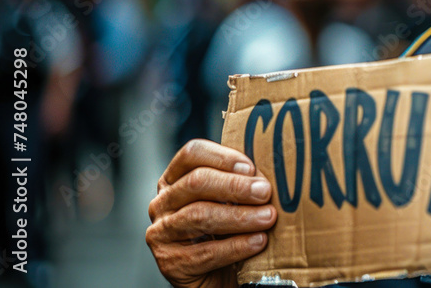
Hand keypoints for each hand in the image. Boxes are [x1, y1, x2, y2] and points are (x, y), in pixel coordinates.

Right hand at [146, 139, 276, 287]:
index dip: (222, 157)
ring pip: (200, 216)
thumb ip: (239, 183)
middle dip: (235, 186)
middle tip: (265, 192)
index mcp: (175, 179)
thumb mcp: (229, 201)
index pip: (192, 154)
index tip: (251, 167)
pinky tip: (258, 242)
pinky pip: (205, 252)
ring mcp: (162, 232)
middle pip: (196, 182)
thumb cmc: (226, 230)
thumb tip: (266, 172)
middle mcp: (162, 202)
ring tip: (268, 218)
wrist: (217, 276)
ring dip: (239, 216)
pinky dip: (236, 246)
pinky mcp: (171, 262)